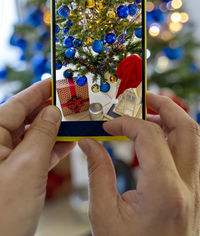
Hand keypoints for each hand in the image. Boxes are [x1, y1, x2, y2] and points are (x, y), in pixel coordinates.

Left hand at [0, 79, 74, 235]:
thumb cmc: (2, 213)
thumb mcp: (27, 166)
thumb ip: (42, 133)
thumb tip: (53, 111)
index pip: (16, 105)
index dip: (37, 92)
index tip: (54, 82)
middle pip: (24, 119)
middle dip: (48, 110)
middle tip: (69, 101)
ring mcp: (6, 161)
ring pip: (32, 137)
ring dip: (54, 129)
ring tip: (74, 120)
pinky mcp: (16, 175)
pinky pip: (35, 155)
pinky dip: (52, 148)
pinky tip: (68, 142)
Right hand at [79, 93, 199, 235]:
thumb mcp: (104, 214)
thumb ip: (98, 171)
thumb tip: (89, 141)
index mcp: (164, 190)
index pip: (150, 134)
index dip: (126, 122)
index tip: (108, 124)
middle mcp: (188, 185)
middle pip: (187, 127)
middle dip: (164, 105)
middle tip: (141, 98)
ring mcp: (196, 188)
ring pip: (194, 138)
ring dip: (173, 119)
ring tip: (148, 114)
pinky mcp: (194, 191)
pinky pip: (191, 152)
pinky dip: (175, 136)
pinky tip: (156, 139)